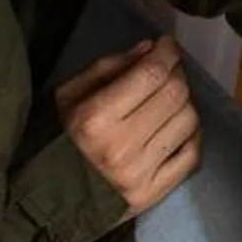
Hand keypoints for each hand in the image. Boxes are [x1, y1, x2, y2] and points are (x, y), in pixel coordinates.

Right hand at [57, 38, 200, 217]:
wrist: (49, 197)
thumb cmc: (57, 138)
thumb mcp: (68, 96)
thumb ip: (108, 67)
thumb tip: (149, 49)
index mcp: (96, 118)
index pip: (150, 74)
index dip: (166, 53)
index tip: (168, 45)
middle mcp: (123, 146)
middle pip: (175, 94)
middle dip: (176, 74)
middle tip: (168, 69)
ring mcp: (142, 172)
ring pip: (189, 120)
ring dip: (184, 103)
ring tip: (168, 101)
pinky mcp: (155, 193)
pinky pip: (192, 153)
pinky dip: (191, 134)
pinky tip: (176, 127)